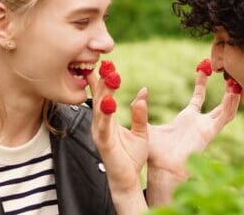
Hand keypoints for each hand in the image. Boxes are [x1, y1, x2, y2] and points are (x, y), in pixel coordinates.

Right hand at [88, 71, 148, 212]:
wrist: (127, 180)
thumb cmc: (131, 157)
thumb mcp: (140, 131)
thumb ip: (140, 112)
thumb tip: (143, 91)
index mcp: (107, 120)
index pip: (103, 96)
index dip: (103, 80)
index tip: (106, 64)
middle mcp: (100, 124)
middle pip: (99, 98)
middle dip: (102, 81)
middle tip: (105, 64)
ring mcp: (100, 134)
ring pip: (100, 110)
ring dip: (104, 93)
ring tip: (108, 78)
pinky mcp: (104, 144)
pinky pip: (104, 127)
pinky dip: (105, 115)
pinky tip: (109, 104)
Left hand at [146, 70, 239, 203]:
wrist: (162, 168)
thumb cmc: (155, 152)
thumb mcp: (147, 124)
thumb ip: (141, 108)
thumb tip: (142, 90)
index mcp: (187, 118)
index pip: (198, 97)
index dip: (201, 83)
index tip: (203, 68)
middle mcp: (199, 123)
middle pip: (218, 103)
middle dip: (224, 90)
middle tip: (229, 74)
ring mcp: (206, 128)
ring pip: (226, 111)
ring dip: (232, 98)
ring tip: (235, 84)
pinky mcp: (209, 133)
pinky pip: (224, 118)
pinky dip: (230, 107)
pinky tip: (233, 95)